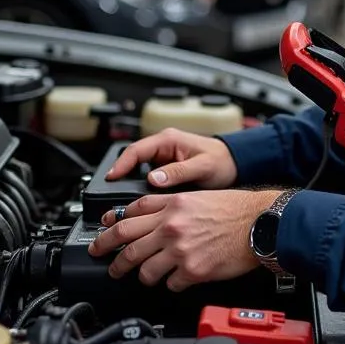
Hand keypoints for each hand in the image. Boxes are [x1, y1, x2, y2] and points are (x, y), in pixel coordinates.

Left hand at [88, 189, 281, 290]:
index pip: (129, 215)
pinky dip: (170, 284)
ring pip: (143, 270)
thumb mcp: (196, 196)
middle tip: (106, 262)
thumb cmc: (234, 209)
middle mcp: (172, 227)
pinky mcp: (192, 271)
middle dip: (110, 256)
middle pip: (126, 244)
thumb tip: (140, 214)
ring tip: (144, 277)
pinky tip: (176, 279)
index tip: (104, 234)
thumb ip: (167, 205)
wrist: (260, 224)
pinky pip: (169, 284)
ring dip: (141, 276)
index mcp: (172, 206)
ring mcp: (180, 250)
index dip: (110, 227)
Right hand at [104, 128, 238, 189]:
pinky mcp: (165, 171)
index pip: (136, 150)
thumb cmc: (221, 161)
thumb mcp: (202, 166)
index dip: (120, 164)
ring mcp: (163, 159)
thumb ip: (179, 171)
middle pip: (132, 160)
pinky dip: (140, 189)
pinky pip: (146, 178)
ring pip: (137, 170)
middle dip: (120, 176)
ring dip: (128, 183)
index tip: (110, 178)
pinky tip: (138, 203)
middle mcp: (163, 147)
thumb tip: (154, 178)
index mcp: (168, 140)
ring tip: (121, 201)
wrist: (234, 165)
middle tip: (109, 194)